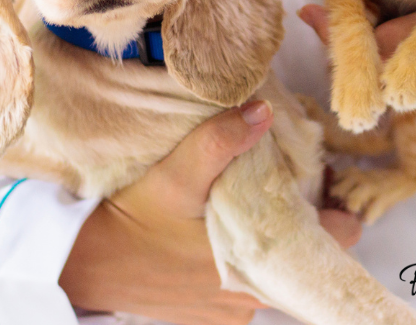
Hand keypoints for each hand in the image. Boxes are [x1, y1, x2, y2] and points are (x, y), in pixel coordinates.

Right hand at [0, 58, 361, 323]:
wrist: (78, 267)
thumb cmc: (126, 223)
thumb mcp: (171, 175)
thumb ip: (218, 142)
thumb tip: (263, 111)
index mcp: (258, 265)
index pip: (336, 236)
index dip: (338, 202)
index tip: (328, 172)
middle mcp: (253, 297)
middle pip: (308, 247)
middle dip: (304, 210)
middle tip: (291, 170)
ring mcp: (232, 309)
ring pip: (277, 261)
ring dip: (274, 228)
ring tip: (259, 187)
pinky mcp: (211, 311)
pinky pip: (247, 276)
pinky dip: (245, 248)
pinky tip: (227, 217)